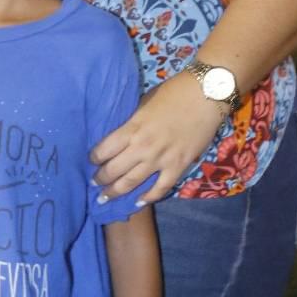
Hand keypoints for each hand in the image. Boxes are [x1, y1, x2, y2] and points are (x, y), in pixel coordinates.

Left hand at [91, 74, 222, 204]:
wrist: (205, 95)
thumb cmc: (173, 93)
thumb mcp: (144, 104)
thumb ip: (132, 123)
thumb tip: (123, 135)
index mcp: (132, 128)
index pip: (104, 149)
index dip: (94, 158)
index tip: (91, 161)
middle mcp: (142, 147)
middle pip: (114, 169)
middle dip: (101, 179)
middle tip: (94, 184)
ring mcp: (161, 159)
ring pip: (132, 182)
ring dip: (116, 192)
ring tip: (105, 198)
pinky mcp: (179, 166)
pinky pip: (160, 188)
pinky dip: (148, 197)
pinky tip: (137, 202)